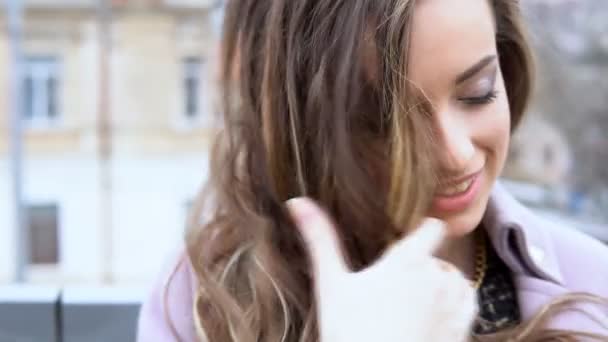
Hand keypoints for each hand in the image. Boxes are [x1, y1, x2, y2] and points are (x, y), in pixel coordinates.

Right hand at [286, 197, 476, 341]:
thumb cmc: (350, 332)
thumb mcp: (331, 284)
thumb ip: (319, 239)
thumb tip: (297, 201)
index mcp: (408, 260)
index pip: (432, 227)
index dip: (423, 230)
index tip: (408, 241)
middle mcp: (437, 278)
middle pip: (439, 257)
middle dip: (423, 264)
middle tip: (397, 283)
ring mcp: (453, 306)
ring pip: (457, 279)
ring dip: (442, 282)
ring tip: (416, 297)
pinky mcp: (461, 331)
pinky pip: (469, 303)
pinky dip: (458, 302)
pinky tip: (437, 312)